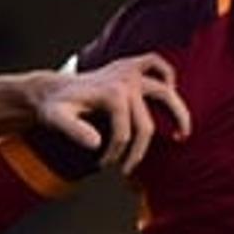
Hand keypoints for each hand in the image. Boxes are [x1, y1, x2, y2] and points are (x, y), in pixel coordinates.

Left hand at [37, 52, 190, 175]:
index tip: (102, 164)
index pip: (124, 134)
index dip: (115, 154)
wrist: (52, 90)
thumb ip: (73, 131)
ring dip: (177, 113)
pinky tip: (171, 88)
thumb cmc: (55, 107)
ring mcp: (129, 72)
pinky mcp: (129, 66)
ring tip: (182, 134)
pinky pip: (155, 63)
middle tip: (128, 170)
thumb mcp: (56, 119)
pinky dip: (166, 73)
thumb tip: (96, 144)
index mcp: (111, 95)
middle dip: (137, 151)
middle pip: (145, 124)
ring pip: (164, 93)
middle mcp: (125, 81)